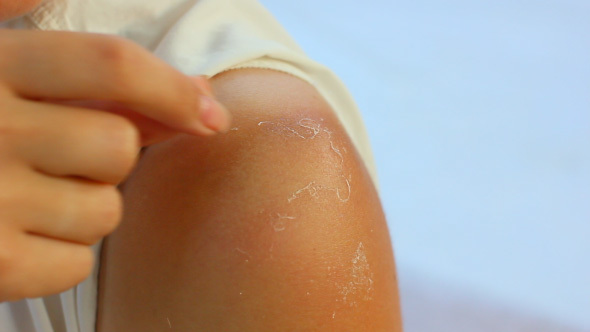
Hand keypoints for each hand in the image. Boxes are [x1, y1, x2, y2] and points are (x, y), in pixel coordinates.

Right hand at [0, 29, 230, 300]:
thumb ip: (5, 13)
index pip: (111, 66)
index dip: (173, 87)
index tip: (210, 112)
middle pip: (118, 146)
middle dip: (107, 154)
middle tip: (59, 155)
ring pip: (105, 208)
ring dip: (84, 204)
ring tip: (28, 194)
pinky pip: (76, 261)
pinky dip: (61, 253)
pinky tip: (18, 233)